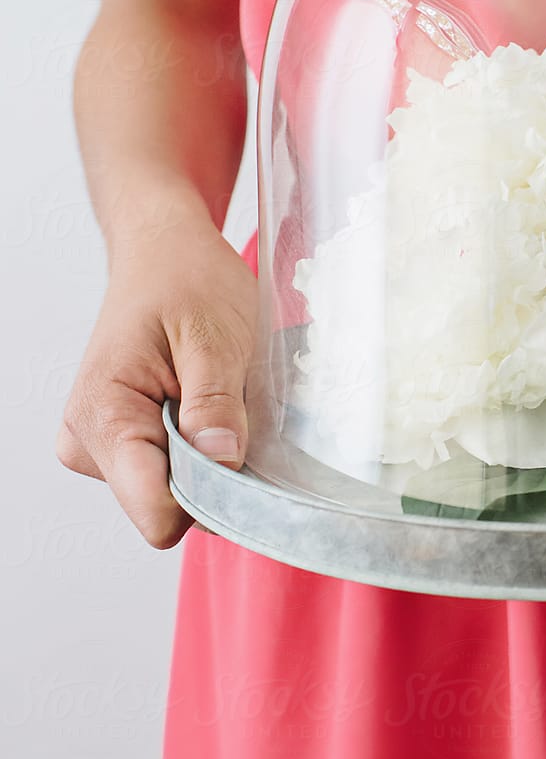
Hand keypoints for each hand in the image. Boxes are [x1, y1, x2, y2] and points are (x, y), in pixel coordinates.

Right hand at [56, 224, 257, 548]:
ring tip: (216, 398)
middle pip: (166, 506)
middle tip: (234, 410)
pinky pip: (170, 473)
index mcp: (102, 415)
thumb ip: (215, 404)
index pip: (154, 508)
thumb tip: (220, 464)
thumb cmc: (185, 279)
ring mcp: (100, 445)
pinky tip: (204, 405)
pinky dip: (199, 448)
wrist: (163, 250)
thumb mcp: (214, 336)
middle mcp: (88, 440)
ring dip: (208, 456)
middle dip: (212, 471)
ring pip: (172, 493)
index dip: (210, 496)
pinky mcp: (120, 442)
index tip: (244, 457)